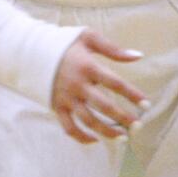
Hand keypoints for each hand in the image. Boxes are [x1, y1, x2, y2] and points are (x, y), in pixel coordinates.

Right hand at [50, 30, 149, 144]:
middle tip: (138, 125)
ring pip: (89, 121)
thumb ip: (113, 48)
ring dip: (107, 131)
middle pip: (104, 106)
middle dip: (123, 118)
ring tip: (122, 137)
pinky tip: (95, 139)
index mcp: (88, 66)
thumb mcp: (88, 37)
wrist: (31, 50)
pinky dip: (82, 137)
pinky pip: (69, 127)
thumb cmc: (64, 43)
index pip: (115, 83)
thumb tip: (138, 56)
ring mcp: (67, 98)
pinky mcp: (57, 107)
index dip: (132, 95)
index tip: (146, 104)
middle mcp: (78, 85)